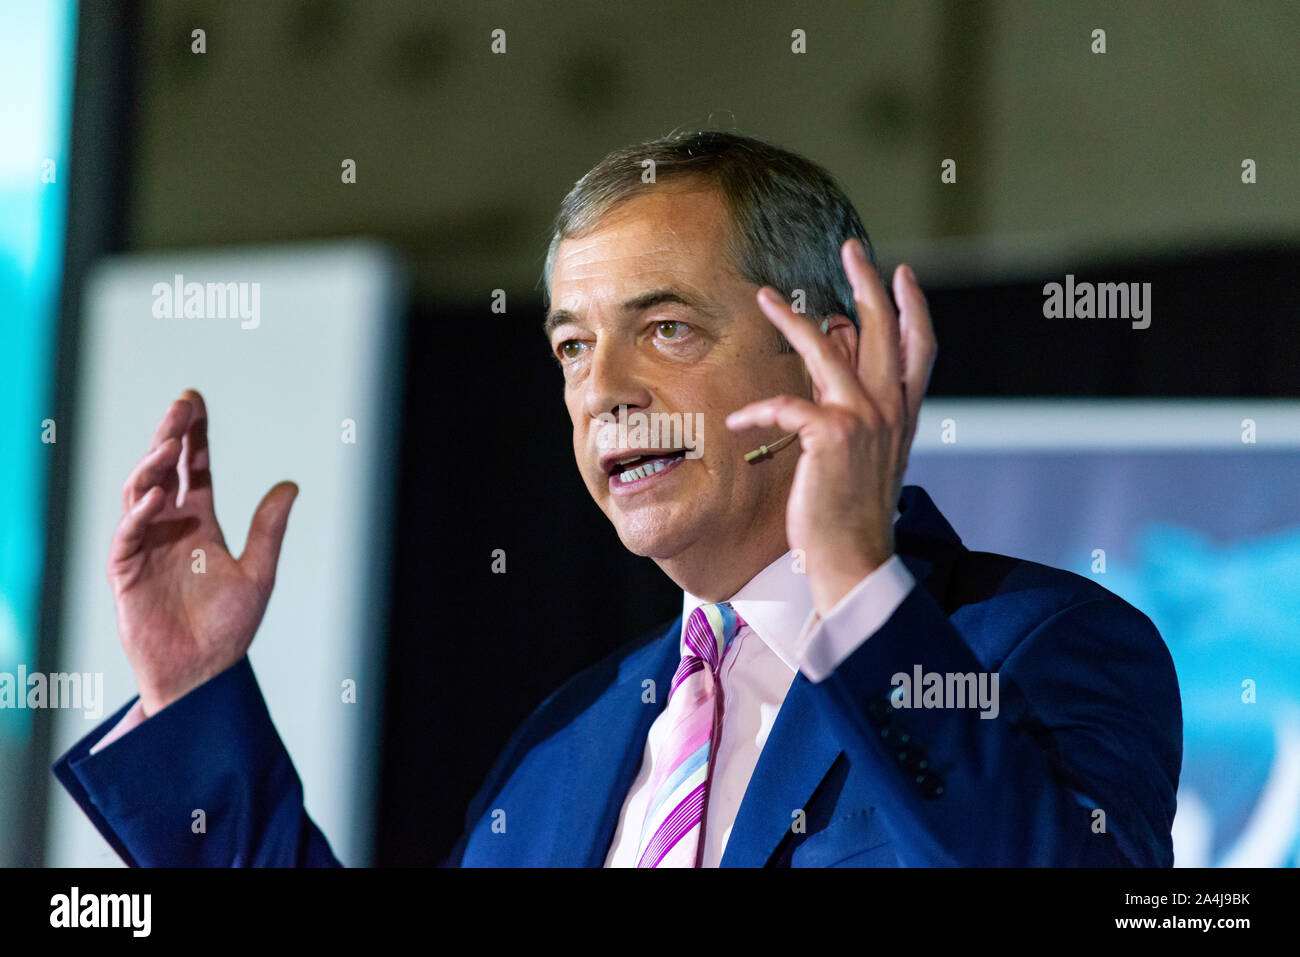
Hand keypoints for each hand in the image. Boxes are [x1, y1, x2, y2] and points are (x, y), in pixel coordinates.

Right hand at [107, 389, 298, 715]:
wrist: (203, 674)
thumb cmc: (228, 629)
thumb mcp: (258, 573)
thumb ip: (268, 529)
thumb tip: (290, 485)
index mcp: (199, 525)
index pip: (195, 471)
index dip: (195, 437)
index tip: (195, 402)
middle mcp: (168, 529)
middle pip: (164, 471)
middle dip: (171, 436)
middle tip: (182, 405)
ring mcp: (144, 548)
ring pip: (140, 494)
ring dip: (153, 467)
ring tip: (171, 442)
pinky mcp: (126, 573)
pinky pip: (127, 536)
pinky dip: (139, 514)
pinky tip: (157, 495)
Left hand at [725, 240, 935, 615]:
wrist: (854, 559)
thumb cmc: (852, 512)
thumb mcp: (866, 456)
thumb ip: (859, 412)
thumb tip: (836, 369)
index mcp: (903, 415)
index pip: (918, 347)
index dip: (912, 307)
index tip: (901, 273)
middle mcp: (890, 410)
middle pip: (882, 330)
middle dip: (867, 283)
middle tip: (853, 248)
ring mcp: (864, 420)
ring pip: (827, 351)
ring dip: (793, 320)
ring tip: (766, 297)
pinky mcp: (832, 435)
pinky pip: (786, 405)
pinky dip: (756, 412)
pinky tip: (734, 423)